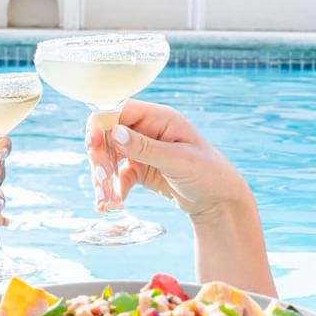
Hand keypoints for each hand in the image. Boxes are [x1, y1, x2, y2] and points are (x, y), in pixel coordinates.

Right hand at [85, 100, 252, 221]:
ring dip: (103, 176)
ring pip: (109, 156)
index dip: (102, 125)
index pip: (119, 110)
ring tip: (104, 200)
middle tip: (101, 180)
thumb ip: (146, 147)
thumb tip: (114, 132)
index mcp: (159, 118)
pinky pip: (118, 175)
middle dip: (101, 157)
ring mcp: (142, 149)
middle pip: (108, 134)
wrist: (221, 203)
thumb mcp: (179, 160)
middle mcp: (147, 130)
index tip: (94, 145)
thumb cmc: (209, 175)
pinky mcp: (141, 169)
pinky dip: (112, 189)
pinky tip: (111, 204)